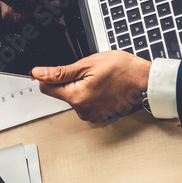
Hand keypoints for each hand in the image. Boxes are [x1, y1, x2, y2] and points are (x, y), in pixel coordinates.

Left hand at [32, 51, 151, 124]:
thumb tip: (39, 74)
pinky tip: (102, 89)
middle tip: (88, 74)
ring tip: (98, 81)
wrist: (143, 78)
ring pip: (74, 98)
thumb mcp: (87, 65)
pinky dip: (90, 96)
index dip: (49, 77)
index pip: (47, 88)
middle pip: (62, 93)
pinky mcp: (99, 117)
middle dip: (70, 82)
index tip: (57, 71)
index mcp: (77, 97)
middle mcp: (82, 111)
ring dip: (81, 88)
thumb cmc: (121, 69)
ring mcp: (92, 116)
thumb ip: (59, 72)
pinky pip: (85, 104)